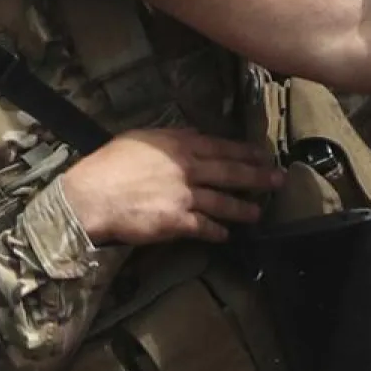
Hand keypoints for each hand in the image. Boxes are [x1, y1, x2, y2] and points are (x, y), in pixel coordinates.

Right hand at [61, 128, 284, 243]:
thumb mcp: (141, 138)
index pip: (222, 147)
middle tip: (278, 180)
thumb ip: (171, 137)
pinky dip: (218, 233)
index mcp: (179, 145)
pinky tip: (226, 236)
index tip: (263, 155)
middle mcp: (188, 169)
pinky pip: (206, 228)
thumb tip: (195, 135)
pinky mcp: (179, 222)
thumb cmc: (109, 165)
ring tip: (257, 213)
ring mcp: (186, 196)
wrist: (92, 195)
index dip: (245, 152)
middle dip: (259, 177)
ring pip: (224, 203)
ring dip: (244, 209)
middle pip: (232, 173)